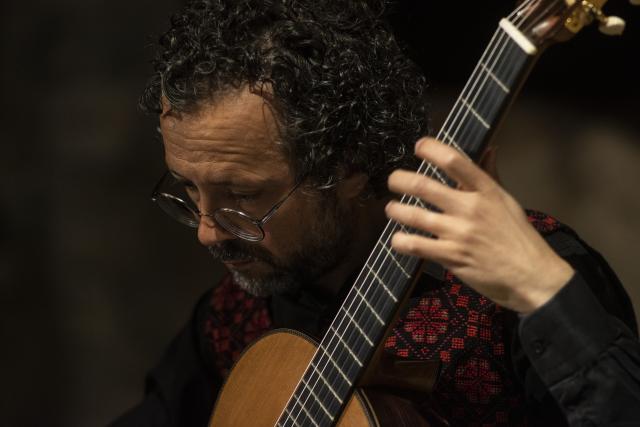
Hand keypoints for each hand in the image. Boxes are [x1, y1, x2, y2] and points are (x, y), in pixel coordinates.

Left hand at [385, 138, 573, 312]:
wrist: (532, 276)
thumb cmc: (519, 238)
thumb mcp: (508, 202)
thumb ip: (491, 175)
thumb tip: (490, 149)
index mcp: (486, 191)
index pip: (455, 161)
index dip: (431, 149)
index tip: (419, 147)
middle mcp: (469, 208)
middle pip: (424, 186)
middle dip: (400, 180)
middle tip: (392, 180)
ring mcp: (458, 233)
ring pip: (414, 215)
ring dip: (395, 210)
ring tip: (391, 209)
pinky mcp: (451, 256)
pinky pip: (415, 245)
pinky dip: (400, 241)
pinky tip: (397, 239)